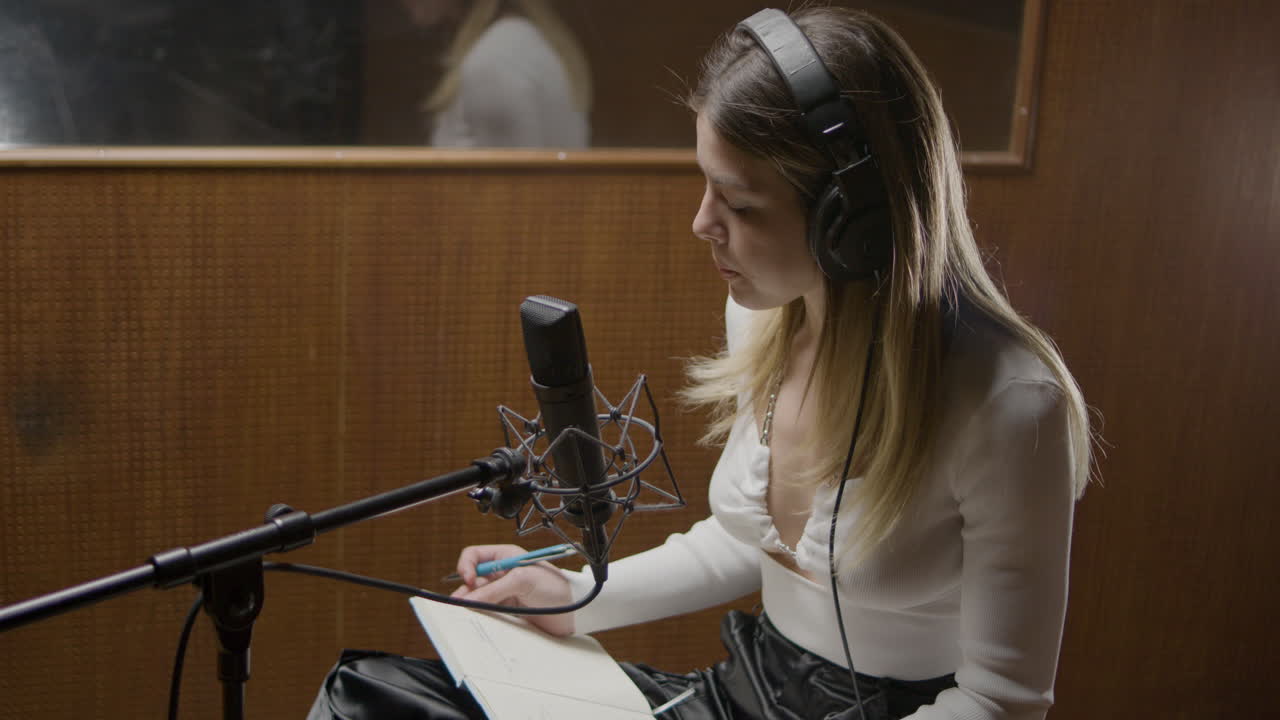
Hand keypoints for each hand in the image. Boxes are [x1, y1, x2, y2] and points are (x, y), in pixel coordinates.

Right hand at [450, 544, 575, 636]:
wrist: (574, 611)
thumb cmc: (556, 586)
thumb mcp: (523, 580)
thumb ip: (494, 589)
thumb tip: (469, 599)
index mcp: (505, 556)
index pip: (474, 556)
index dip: (466, 567)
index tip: (469, 580)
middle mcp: (502, 573)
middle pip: (472, 580)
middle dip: (465, 590)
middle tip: (461, 604)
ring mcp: (504, 592)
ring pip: (478, 598)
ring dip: (471, 605)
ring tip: (467, 614)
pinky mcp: (507, 610)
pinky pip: (487, 612)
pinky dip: (481, 616)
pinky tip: (480, 620)